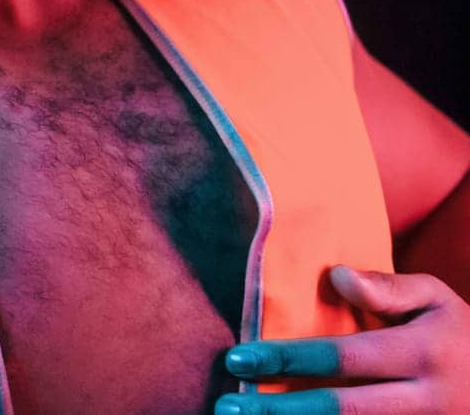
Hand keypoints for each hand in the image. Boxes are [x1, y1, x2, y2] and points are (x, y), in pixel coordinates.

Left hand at [214, 265, 469, 412]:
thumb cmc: (458, 337)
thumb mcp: (437, 300)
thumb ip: (387, 288)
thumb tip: (335, 276)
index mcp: (424, 355)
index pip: (345, 359)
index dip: (290, 360)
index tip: (239, 356)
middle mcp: (426, 403)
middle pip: (342, 411)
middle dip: (280, 411)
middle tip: (228, 405)